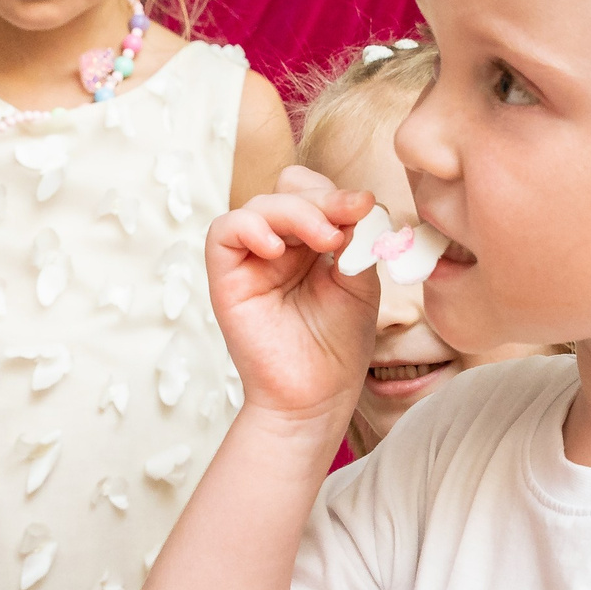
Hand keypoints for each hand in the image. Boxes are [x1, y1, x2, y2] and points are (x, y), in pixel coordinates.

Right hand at [207, 167, 379, 427]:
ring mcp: (251, 259)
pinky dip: (249, 228)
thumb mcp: (360, 284)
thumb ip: (357, 241)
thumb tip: (359, 202)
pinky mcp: (226, 277)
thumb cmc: (338, 347)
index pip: (315, 194)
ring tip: (325, 240)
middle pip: (288, 190)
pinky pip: (224, 232)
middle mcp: (279, 245)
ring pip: (260, 205)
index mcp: (311, 243)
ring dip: (296, 213)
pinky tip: (275, 249)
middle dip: (322, 199)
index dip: (338, 194)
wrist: (316, 398)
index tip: (366, 207)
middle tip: (350, 217)